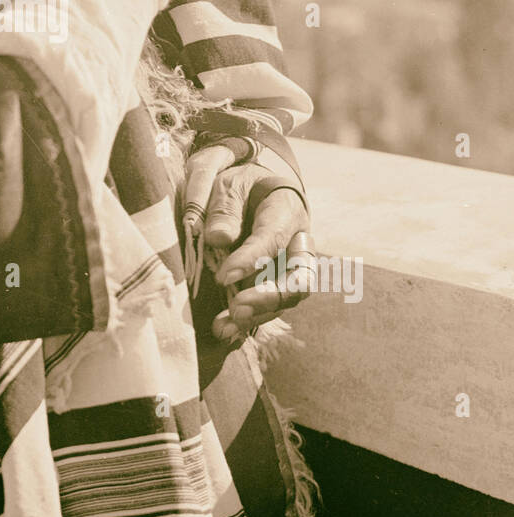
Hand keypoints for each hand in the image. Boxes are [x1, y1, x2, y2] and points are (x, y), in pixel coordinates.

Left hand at [182, 143, 310, 339]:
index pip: (273, 240)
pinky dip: (251, 322)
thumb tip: (217, 238)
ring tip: (224, 328)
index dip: (250, 261)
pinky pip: (272, 307)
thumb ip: (224, 209)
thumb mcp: (228, 185)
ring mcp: (291, 268)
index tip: (223, 276)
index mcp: (288, 212)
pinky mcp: (278, 284)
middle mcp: (298, 244)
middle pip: (300, 279)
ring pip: (288, 299)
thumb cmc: (241, 186)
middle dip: (270, 297)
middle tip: (237, 308)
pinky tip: (226, 332)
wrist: (256, 191)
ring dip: (258, 316)